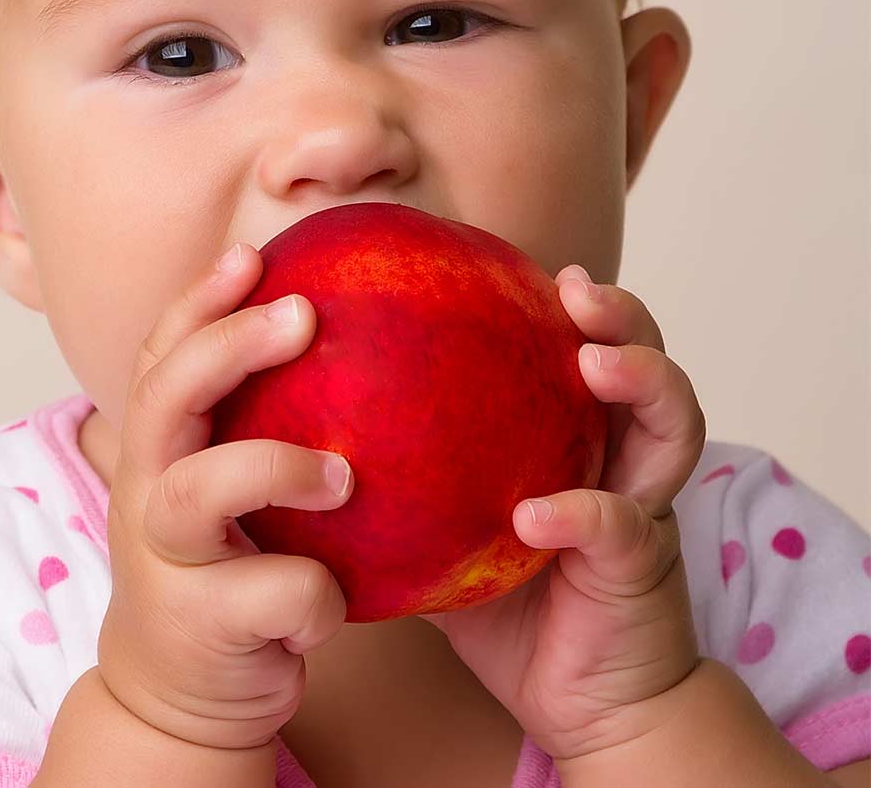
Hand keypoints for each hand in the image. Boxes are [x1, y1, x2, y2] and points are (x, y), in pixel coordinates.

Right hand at [90, 242, 353, 752]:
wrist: (179, 694)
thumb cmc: (225, 565)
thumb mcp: (225, 488)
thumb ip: (259, 426)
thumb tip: (350, 336)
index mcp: (157, 448)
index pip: (161, 354)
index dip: (199, 299)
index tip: (251, 254)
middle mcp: (145, 492)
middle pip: (164, 397)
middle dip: (228, 345)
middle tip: (302, 314)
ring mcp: (163, 560)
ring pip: (201, 491)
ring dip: (278, 467)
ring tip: (345, 475)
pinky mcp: (201, 625)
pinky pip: (278, 592)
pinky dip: (321, 595)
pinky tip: (335, 600)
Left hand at [419, 266, 708, 764]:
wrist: (584, 705)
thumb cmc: (511, 608)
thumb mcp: (446, 529)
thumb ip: (401, 481)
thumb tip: (301, 434)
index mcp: (579, 438)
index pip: (585, 349)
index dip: (570, 302)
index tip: (525, 265)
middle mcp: (623, 459)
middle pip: (647, 362)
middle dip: (621, 316)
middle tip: (574, 290)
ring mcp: (642, 508)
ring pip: (670, 426)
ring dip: (638, 381)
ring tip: (591, 362)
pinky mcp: (640, 568)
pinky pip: (619, 528)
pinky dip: (580, 512)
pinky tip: (534, 514)